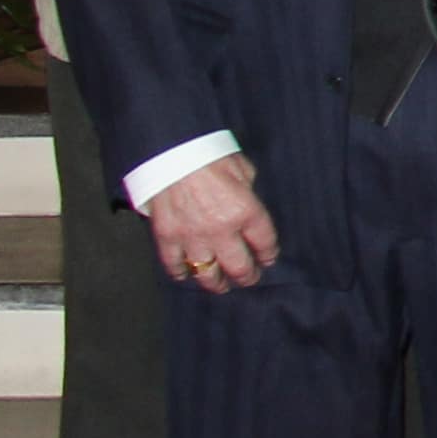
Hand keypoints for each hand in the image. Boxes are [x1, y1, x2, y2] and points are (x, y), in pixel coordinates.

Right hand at [144, 155, 279, 292]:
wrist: (171, 152)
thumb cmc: (210, 155)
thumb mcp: (243, 170)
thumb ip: (248, 192)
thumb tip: (248, 202)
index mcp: (245, 211)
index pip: (264, 243)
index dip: (268, 254)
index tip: (268, 259)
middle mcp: (221, 230)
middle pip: (239, 267)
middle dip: (247, 276)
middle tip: (249, 279)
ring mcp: (192, 236)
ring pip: (207, 273)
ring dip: (217, 283)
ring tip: (222, 285)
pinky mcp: (167, 237)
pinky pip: (174, 265)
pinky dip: (180, 273)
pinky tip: (187, 275)